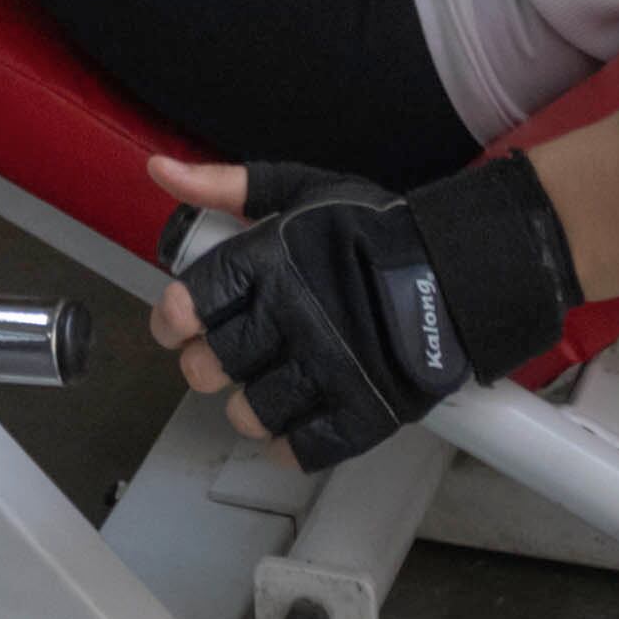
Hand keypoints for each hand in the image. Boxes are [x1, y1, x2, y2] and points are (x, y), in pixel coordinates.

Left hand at [143, 150, 579, 468]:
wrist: (459, 270)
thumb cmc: (375, 231)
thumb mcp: (299, 190)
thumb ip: (226, 184)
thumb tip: (159, 170)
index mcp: (269, 263)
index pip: (192, 302)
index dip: (173, 320)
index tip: (178, 326)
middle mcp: (291, 318)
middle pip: (212, 365)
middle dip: (207, 364)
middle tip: (223, 357)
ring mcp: (327, 369)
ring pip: (250, 413)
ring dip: (246, 406)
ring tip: (265, 386)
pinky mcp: (362, 411)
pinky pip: (304, 448)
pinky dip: (288, 446)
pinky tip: (291, 427)